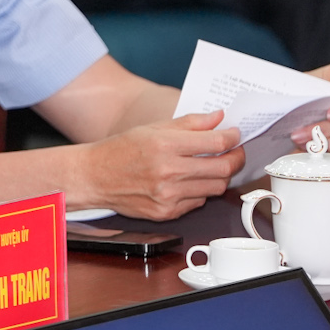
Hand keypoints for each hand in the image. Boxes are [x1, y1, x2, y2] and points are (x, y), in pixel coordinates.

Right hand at [79, 111, 243, 219]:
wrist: (94, 177)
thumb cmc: (120, 150)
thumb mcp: (152, 128)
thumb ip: (189, 123)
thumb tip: (218, 118)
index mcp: (164, 145)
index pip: (215, 143)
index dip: (232, 138)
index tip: (235, 135)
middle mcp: (168, 171)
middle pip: (223, 168)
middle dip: (236, 158)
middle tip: (234, 152)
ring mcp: (169, 195)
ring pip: (216, 188)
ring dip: (220, 176)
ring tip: (212, 166)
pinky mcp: (167, 212)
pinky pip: (199, 202)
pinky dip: (200, 191)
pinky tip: (189, 181)